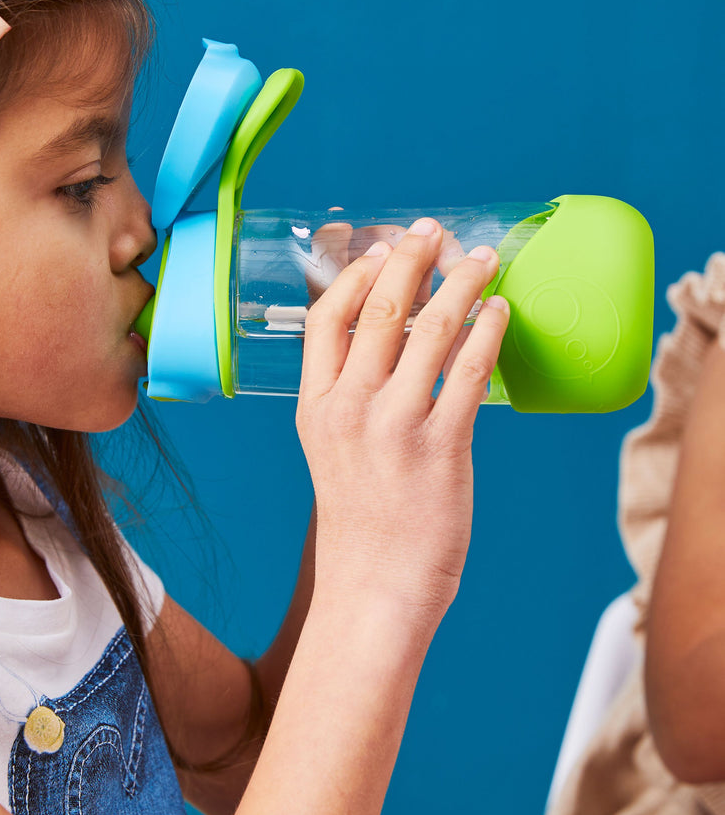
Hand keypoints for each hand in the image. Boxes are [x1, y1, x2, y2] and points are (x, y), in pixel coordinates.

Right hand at [295, 217, 508, 623]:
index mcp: (315, 406)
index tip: (381, 250)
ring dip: (461, 284)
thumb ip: (348, 394)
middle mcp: (349, 408)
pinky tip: (498, 311)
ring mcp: (395, 425)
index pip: (327, 319)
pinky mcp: (443, 444)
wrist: (376, 583)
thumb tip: (389, 336)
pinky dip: (486, 331)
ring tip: (481, 260)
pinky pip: (468, 370)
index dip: (356, 275)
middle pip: (382, 309)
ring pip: (430, 328)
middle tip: (434, 231)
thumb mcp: (331, 447)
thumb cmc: (359, 516)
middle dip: (412, 258)